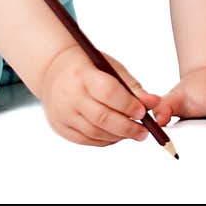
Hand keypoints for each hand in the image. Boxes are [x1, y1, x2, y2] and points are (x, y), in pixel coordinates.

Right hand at [39, 45, 160, 146]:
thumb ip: (131, 86)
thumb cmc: (87, 66)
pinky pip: (87, 140)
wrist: (52, 70)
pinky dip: (105, 140)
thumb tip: (154, 103)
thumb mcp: (109, 66)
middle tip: (144, 132)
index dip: (128, 105)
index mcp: (82, 74)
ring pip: (96, 132)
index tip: (143, 112)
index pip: (108, 93)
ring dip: (118, 135)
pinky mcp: (60, 126)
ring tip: (133, 132)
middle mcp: (69, 95)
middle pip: (102, 117)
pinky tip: (116, 134)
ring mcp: (62, 113)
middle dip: (128, 127)